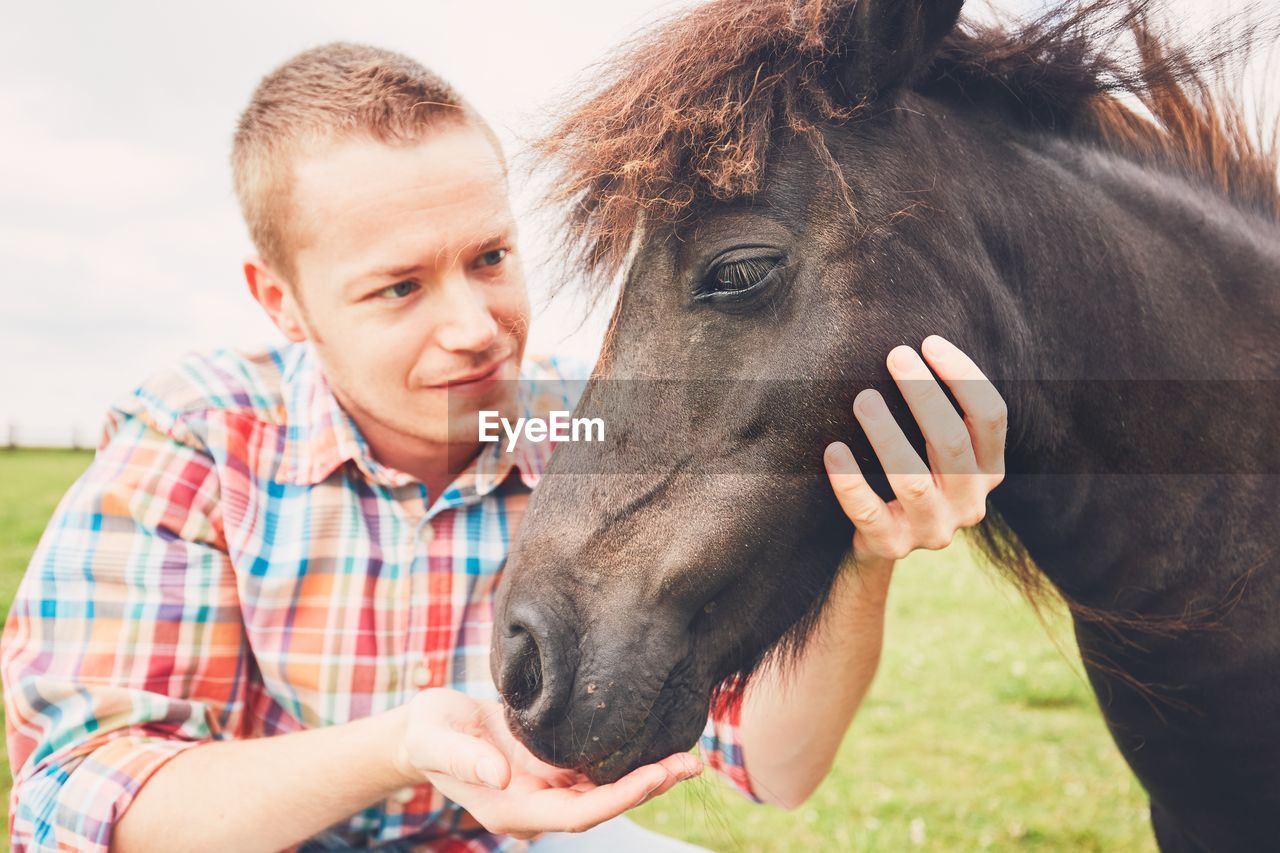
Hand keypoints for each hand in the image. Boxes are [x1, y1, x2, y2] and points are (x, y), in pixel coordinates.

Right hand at [391, 688, 700, 839]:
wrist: (426, 730)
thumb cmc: (428, 735)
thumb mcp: (437, 741)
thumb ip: (466, 759)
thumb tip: (500, 774)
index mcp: (514, 809)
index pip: (578, 814)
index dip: (617, 797)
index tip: (654, 776)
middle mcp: (538, 804)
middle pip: (603, 804)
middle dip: (648, 787)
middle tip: (690, 763)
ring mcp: (548, 787)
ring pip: (607, 787)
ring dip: (648, 774)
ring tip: (689, 755)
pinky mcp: (553, 766)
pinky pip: (598, 767)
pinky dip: (629, 757)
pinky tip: (656, 740)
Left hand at [823, 335, 1006, 560]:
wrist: (882, 537)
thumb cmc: (910, 471)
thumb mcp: (935, 446)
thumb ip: (939, 408)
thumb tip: (911, 345)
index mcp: (988, 470)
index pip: (990, 416)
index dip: (963, 376)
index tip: (929, 342)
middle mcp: (969, 501)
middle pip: (953, 443)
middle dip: (924, 395)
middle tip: (896, 356)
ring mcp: (933, 529)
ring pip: (914, 481)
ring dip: (888, 436)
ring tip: (863, 400)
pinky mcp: (893, 544)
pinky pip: (869, 513)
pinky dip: (850, 482)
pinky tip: (833, 450)